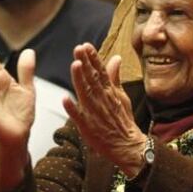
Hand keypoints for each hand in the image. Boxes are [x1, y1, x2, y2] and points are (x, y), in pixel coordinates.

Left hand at [62, 43, 145, 177]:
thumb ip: (115, 77)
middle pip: (92, 79)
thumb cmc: (123, 120)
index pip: (100, 71)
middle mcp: (101, 99)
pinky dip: (72, 108)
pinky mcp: (87, 126)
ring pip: (85, 93)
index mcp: (109, 92)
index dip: (93, 58)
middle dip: (85, 63)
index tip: (86, 45)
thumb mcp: (121, 96)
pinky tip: (65, 99)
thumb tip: (116, 58)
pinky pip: (78, 116)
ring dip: (80, 80)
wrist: (128, 146)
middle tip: (78, 49)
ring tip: (75, 65)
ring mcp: (94, 113)